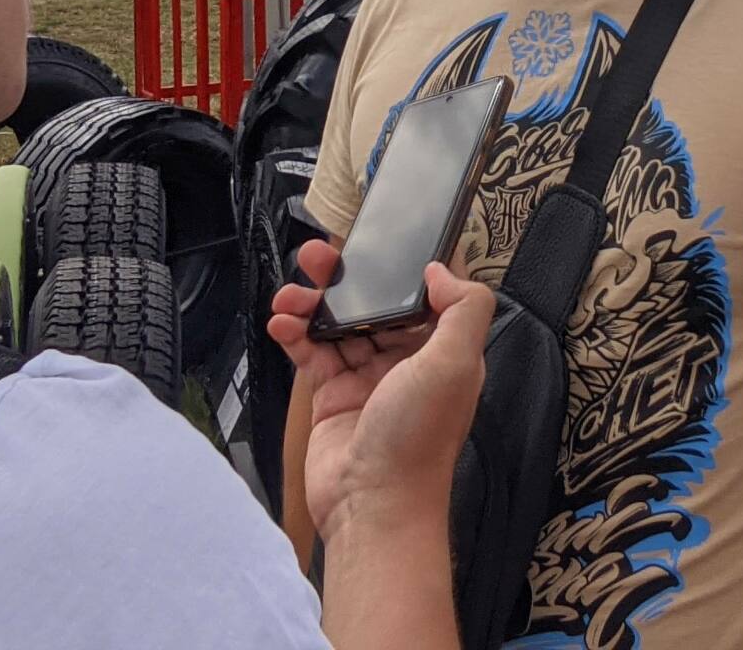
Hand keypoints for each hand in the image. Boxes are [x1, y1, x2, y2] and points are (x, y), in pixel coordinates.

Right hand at [269, 242, 492, 538]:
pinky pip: (312, 353)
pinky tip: (280, 322)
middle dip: (348, 277)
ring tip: (290, 293)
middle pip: (377, 302)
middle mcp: (407, 360)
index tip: (385, 236)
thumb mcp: (456, 364)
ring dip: (313, 303)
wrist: (372, 505)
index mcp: (443, 350)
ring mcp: (367, 377)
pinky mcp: (332, 396)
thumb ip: (462, 309)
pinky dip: (295, 334)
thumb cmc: (419, 440)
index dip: (410, 263)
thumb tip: (441, 270)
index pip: (430, 293)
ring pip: (339, 323)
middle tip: (318, 254)